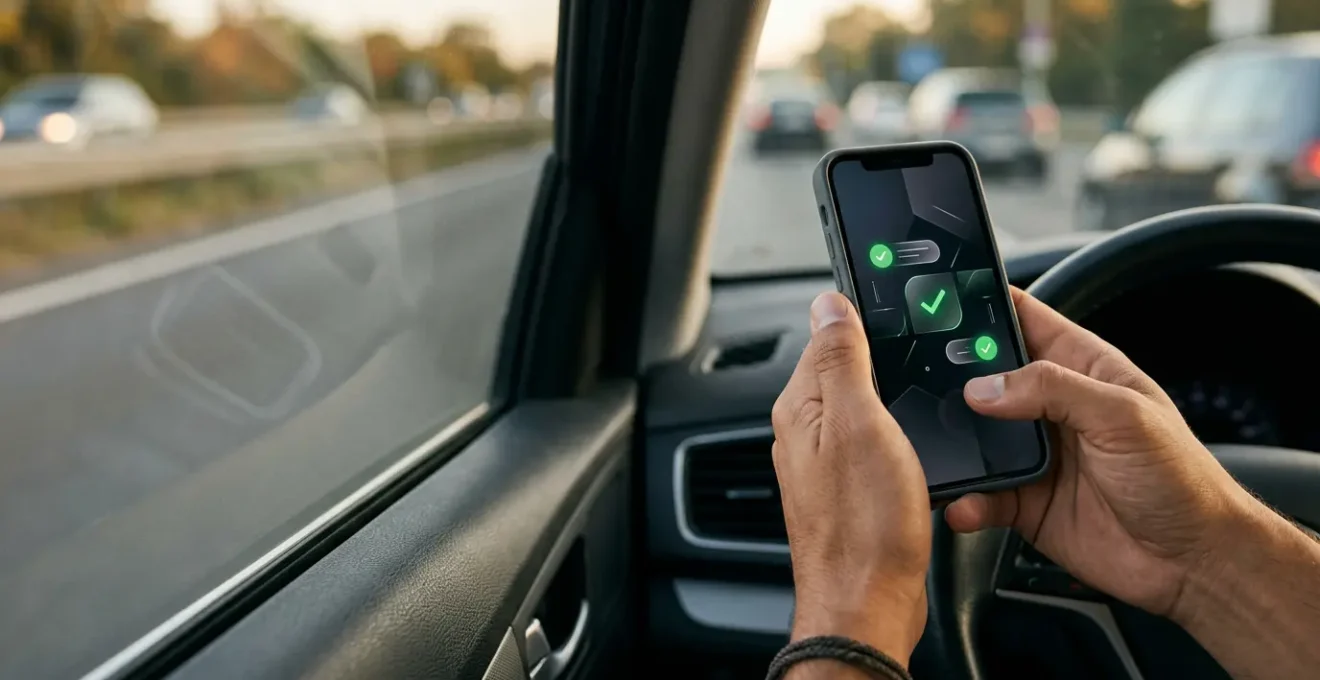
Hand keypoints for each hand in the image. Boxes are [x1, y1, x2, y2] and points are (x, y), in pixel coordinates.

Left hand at [771, 292, 930, 667]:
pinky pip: (874, 443)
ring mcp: (828, 463)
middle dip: (884, 359)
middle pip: (847, 371)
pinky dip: (898, 435)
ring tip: (925, 398)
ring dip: (894, 398)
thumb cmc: (863, 525)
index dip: (866, 319)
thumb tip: (828, 303)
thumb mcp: (859, 422)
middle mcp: (806, 432)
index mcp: (801, 407)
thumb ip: (842, 360)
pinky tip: (919, 442)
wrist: (868, 604)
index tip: (903, 312)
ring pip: (864, 408)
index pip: (828, 336)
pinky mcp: (852, 489)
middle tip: (925, 358)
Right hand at [945, 288, 1253, 617]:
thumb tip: (986, 386)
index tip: (943, 304)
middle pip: (985, 377)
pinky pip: (981, 495)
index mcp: (1082, 368)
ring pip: (974, 438)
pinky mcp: (1024, 502)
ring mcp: (1035, 455)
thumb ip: (1052, 389)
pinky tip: (966, 502)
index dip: (986, 306)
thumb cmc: (1181, 479)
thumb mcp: (1123, 416)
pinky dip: (967, 499)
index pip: (1025, 320)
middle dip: (952, 377)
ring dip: (953, 444)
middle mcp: (1052, 407)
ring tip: (935, 447)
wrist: (1192, 562)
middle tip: (921, 380)